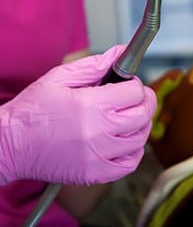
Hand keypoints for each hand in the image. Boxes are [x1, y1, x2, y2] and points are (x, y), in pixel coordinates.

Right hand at [0, 45, 155, 184]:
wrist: (10, 145)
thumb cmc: (32, 111)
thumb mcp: (60, 77)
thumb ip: (95, 65)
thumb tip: (121, 52)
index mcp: (90, 105)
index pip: (134, 92)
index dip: (134, 84)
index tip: (128, 84)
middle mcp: (98, 132)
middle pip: (143, 115)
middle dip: (145, 101)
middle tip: (136, 98)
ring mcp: (98, 156)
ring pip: (140, 139)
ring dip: (141, 125)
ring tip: (129, 117)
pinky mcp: (95, 173)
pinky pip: (130, 164)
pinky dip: (134, 151)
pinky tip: (124, 141)